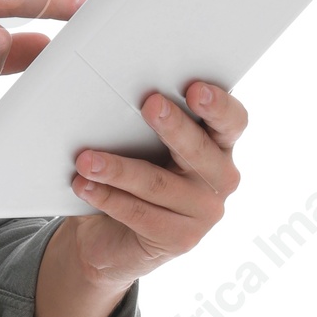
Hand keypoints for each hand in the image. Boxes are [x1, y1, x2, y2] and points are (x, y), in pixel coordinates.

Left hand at [67, 81, 247, 286]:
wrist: (112, 236)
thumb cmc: (131, 177)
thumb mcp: (142, 144)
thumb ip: (137, 117)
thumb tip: (92, 77)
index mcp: (219, 146)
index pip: (232, 121)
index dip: (218, 105)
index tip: (195, 89)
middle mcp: (221, 178)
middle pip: (199, 149)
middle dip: (172, 125)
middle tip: (149, 104)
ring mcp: (204, 212)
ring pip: (158, 183)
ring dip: (118, 168)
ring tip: (86, 159)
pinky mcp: (179, 239)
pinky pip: (139, 213)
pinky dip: (107, 197)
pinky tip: (84, 185)